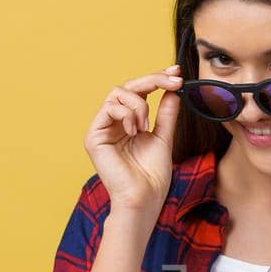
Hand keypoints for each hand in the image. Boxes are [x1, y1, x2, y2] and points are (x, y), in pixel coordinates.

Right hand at [83, 63, 181, 214]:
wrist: (144, 198)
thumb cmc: (152, 176)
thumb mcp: (164, 137)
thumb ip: (166, 113)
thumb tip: (173, 89)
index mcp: (128, 123)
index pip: (139, 92)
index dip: (156, 78)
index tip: (176, 73)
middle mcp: (113, 123)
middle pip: (127, 86)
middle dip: (152, 80)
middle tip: (173, 80)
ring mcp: (102, 128)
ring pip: (117, 92)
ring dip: (139, 104)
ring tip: (145, 125)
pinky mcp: (94, 136)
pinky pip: (108, 107)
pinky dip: (127, 114)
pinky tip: (135, 131)